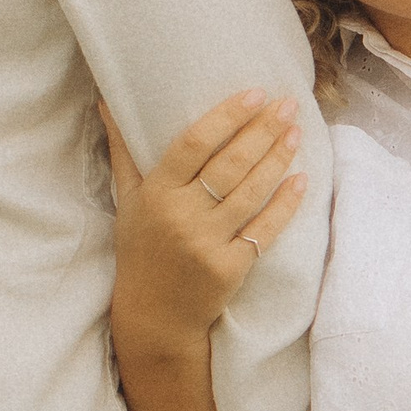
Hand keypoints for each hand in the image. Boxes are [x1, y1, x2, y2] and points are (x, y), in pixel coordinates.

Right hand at [107, 92, 305, 353]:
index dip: (227, 116)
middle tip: (288, 103)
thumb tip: (108, 101)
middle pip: (230, 164)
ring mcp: (207, 243)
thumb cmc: (140, 250)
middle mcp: (181, 216)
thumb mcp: (128, 200)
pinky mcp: (230, 269)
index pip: (194, 144)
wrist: (154, 317)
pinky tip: (302, 180)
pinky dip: (285, 204)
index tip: (255, 93)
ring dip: (278, 159)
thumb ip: (123, 149)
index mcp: (156, 194)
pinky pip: (264, 230)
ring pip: (251, 192)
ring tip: (296, 131)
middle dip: (263, 130)